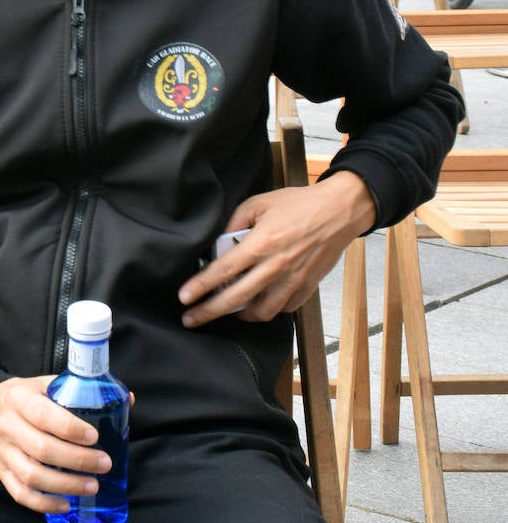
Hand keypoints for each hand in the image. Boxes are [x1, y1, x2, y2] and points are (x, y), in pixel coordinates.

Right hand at [0, 376, 113, 514]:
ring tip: (92, 486)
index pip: (45, 416)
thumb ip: (80, 391)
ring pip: (32, 475)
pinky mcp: (1, 470)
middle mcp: (8, 426)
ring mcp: (3, 451)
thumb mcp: (44, 384)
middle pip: (42, 449)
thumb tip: (128, 400)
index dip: (71, 429)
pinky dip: (44, 503)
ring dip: (65, 485)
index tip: (95, 436)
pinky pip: (21, 493)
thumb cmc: (23, 396)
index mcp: (19, 399)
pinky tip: (65, 504)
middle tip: (104, 464)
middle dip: (77, 460)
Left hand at [178, 171, 375, 327]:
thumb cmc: (299, 204)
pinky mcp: (308, 287)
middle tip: (190, 319)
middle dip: (209, 312)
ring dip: (240, 315)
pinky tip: (258, 302)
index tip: (184, 297)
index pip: (223, 271)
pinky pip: (284, 308)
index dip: (200, 286)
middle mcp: (276, 266)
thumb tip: (219, 242)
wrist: (340, 211)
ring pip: (262, 312)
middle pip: (236, 298)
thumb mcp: (259, 203)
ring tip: (228, 310)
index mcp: (261, 244)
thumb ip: (235, 222)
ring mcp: (294, 280)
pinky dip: (268, 309)